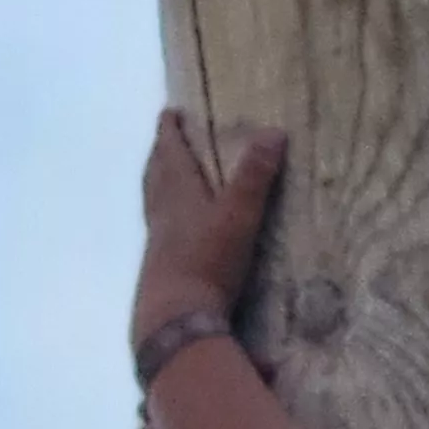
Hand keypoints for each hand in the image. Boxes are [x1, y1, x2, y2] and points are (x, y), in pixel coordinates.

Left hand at [133, 108, 287, 349]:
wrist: (177, 315)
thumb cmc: (207, 258)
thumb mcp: (239, 213)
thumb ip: (255, 174)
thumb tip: (273, 131)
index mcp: (176, 189)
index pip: (169, 150)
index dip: (170, 130)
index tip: (170, 112)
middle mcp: (161, 210)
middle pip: (156, 173)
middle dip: (162, 153)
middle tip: (166, 140)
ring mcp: (158, 239)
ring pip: (154, 200)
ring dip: (159, 183)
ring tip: (167, 177)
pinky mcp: (161, 265)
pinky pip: (161, 227)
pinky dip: (166, 214)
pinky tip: (178, 227)